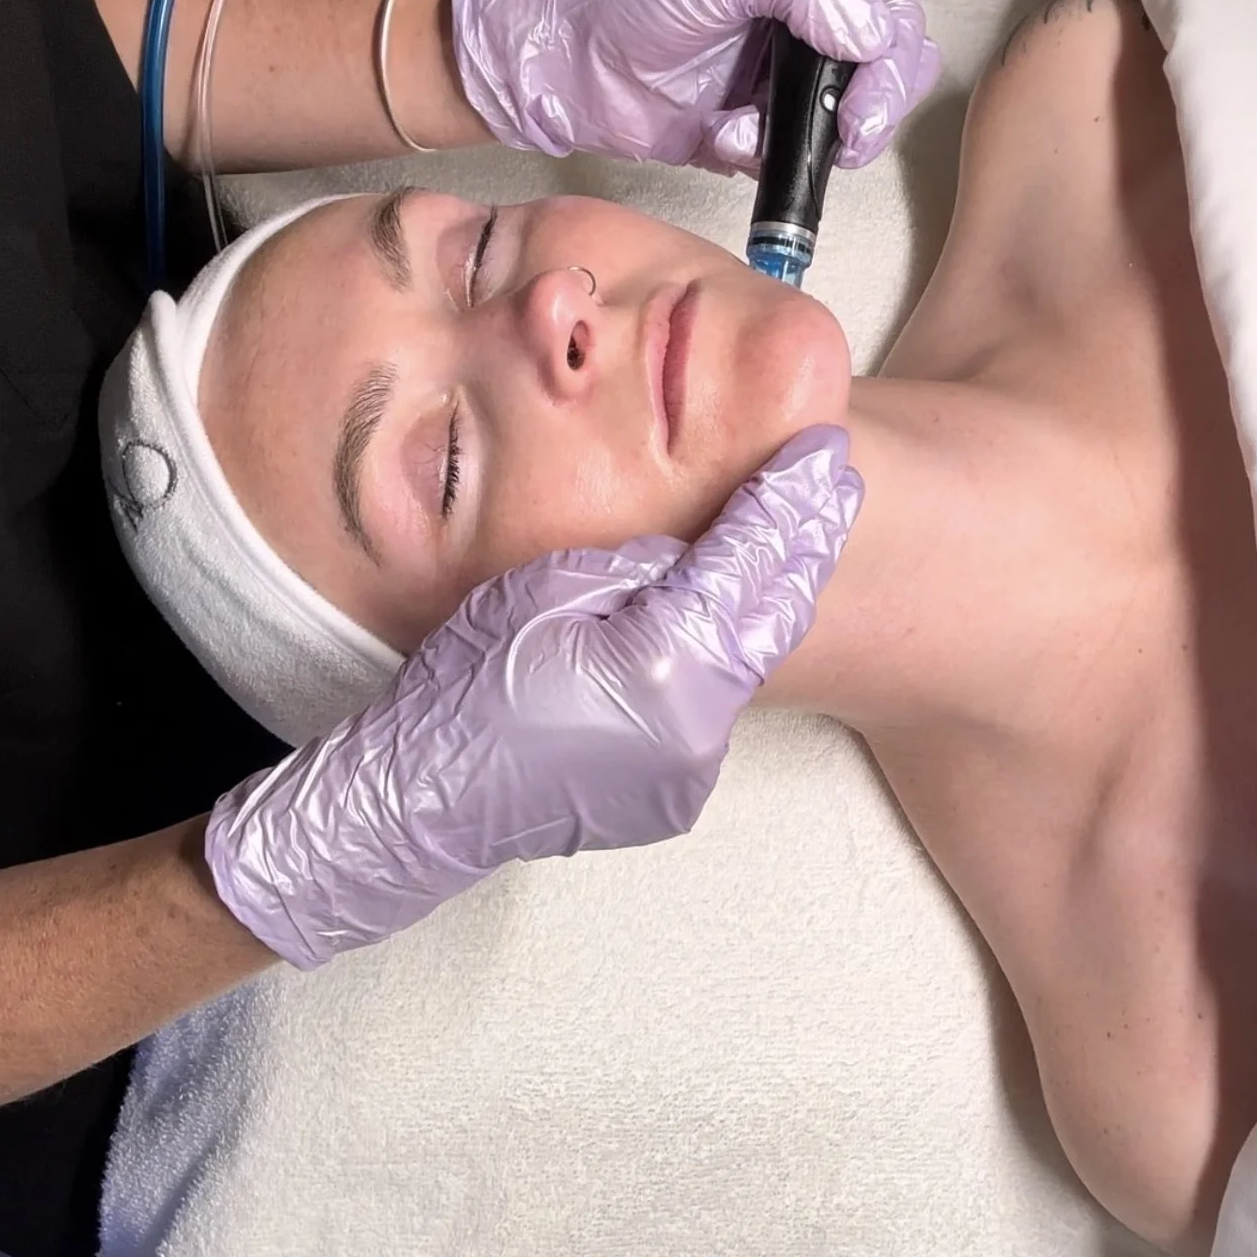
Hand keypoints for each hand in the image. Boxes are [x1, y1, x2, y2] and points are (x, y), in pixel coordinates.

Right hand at [205, 425, 862, 969]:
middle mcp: (700, 722)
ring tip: (788, 542)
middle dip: (805, 544)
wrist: (427, 799)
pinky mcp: (679, 794)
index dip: (791, 499)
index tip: (822, 457)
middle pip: (776, 613)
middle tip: (830, 488)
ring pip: (748, 664)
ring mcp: (694, 767)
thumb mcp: (549, 587)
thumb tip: (694, 553)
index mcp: (668, 658)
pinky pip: (715, 710)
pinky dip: (721, 661)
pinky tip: (718, 622)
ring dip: (765, 602)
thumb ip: (642, 563)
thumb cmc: (466, 688)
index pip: (751, 557)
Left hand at [450, 0, 939, 174]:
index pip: (888, 12)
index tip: (871, 82)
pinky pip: (782, 162)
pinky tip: (720, 137)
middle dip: (870, 110)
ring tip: (756, 129)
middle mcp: (800, 34)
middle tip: (848, 134)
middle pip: (879, 78)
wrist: (561, 56)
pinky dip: (759, 157)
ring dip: (811, 138)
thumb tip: (872, 29)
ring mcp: (773, 91)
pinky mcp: (743, 141)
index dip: (894, 52)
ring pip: (837, 129)